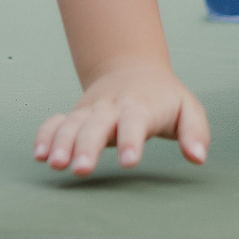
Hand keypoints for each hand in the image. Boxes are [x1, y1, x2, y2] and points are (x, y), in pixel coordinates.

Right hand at [34, 62, 209, 175]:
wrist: (133, 69)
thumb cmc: (165, 98)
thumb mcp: (187, 109)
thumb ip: (195, 131)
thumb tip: (198, 157)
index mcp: (141, 106)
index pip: (136, 122)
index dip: (132, 140)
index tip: (130, 162)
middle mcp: (112, 108)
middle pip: (97, 125)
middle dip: (88, 146)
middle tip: (82, 169)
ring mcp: (91, 111)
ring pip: (73, 124)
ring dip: (62, 143)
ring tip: (55, 163)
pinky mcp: (76, 115)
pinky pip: (56, 122)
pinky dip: (45, 135)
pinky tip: (39, 155)